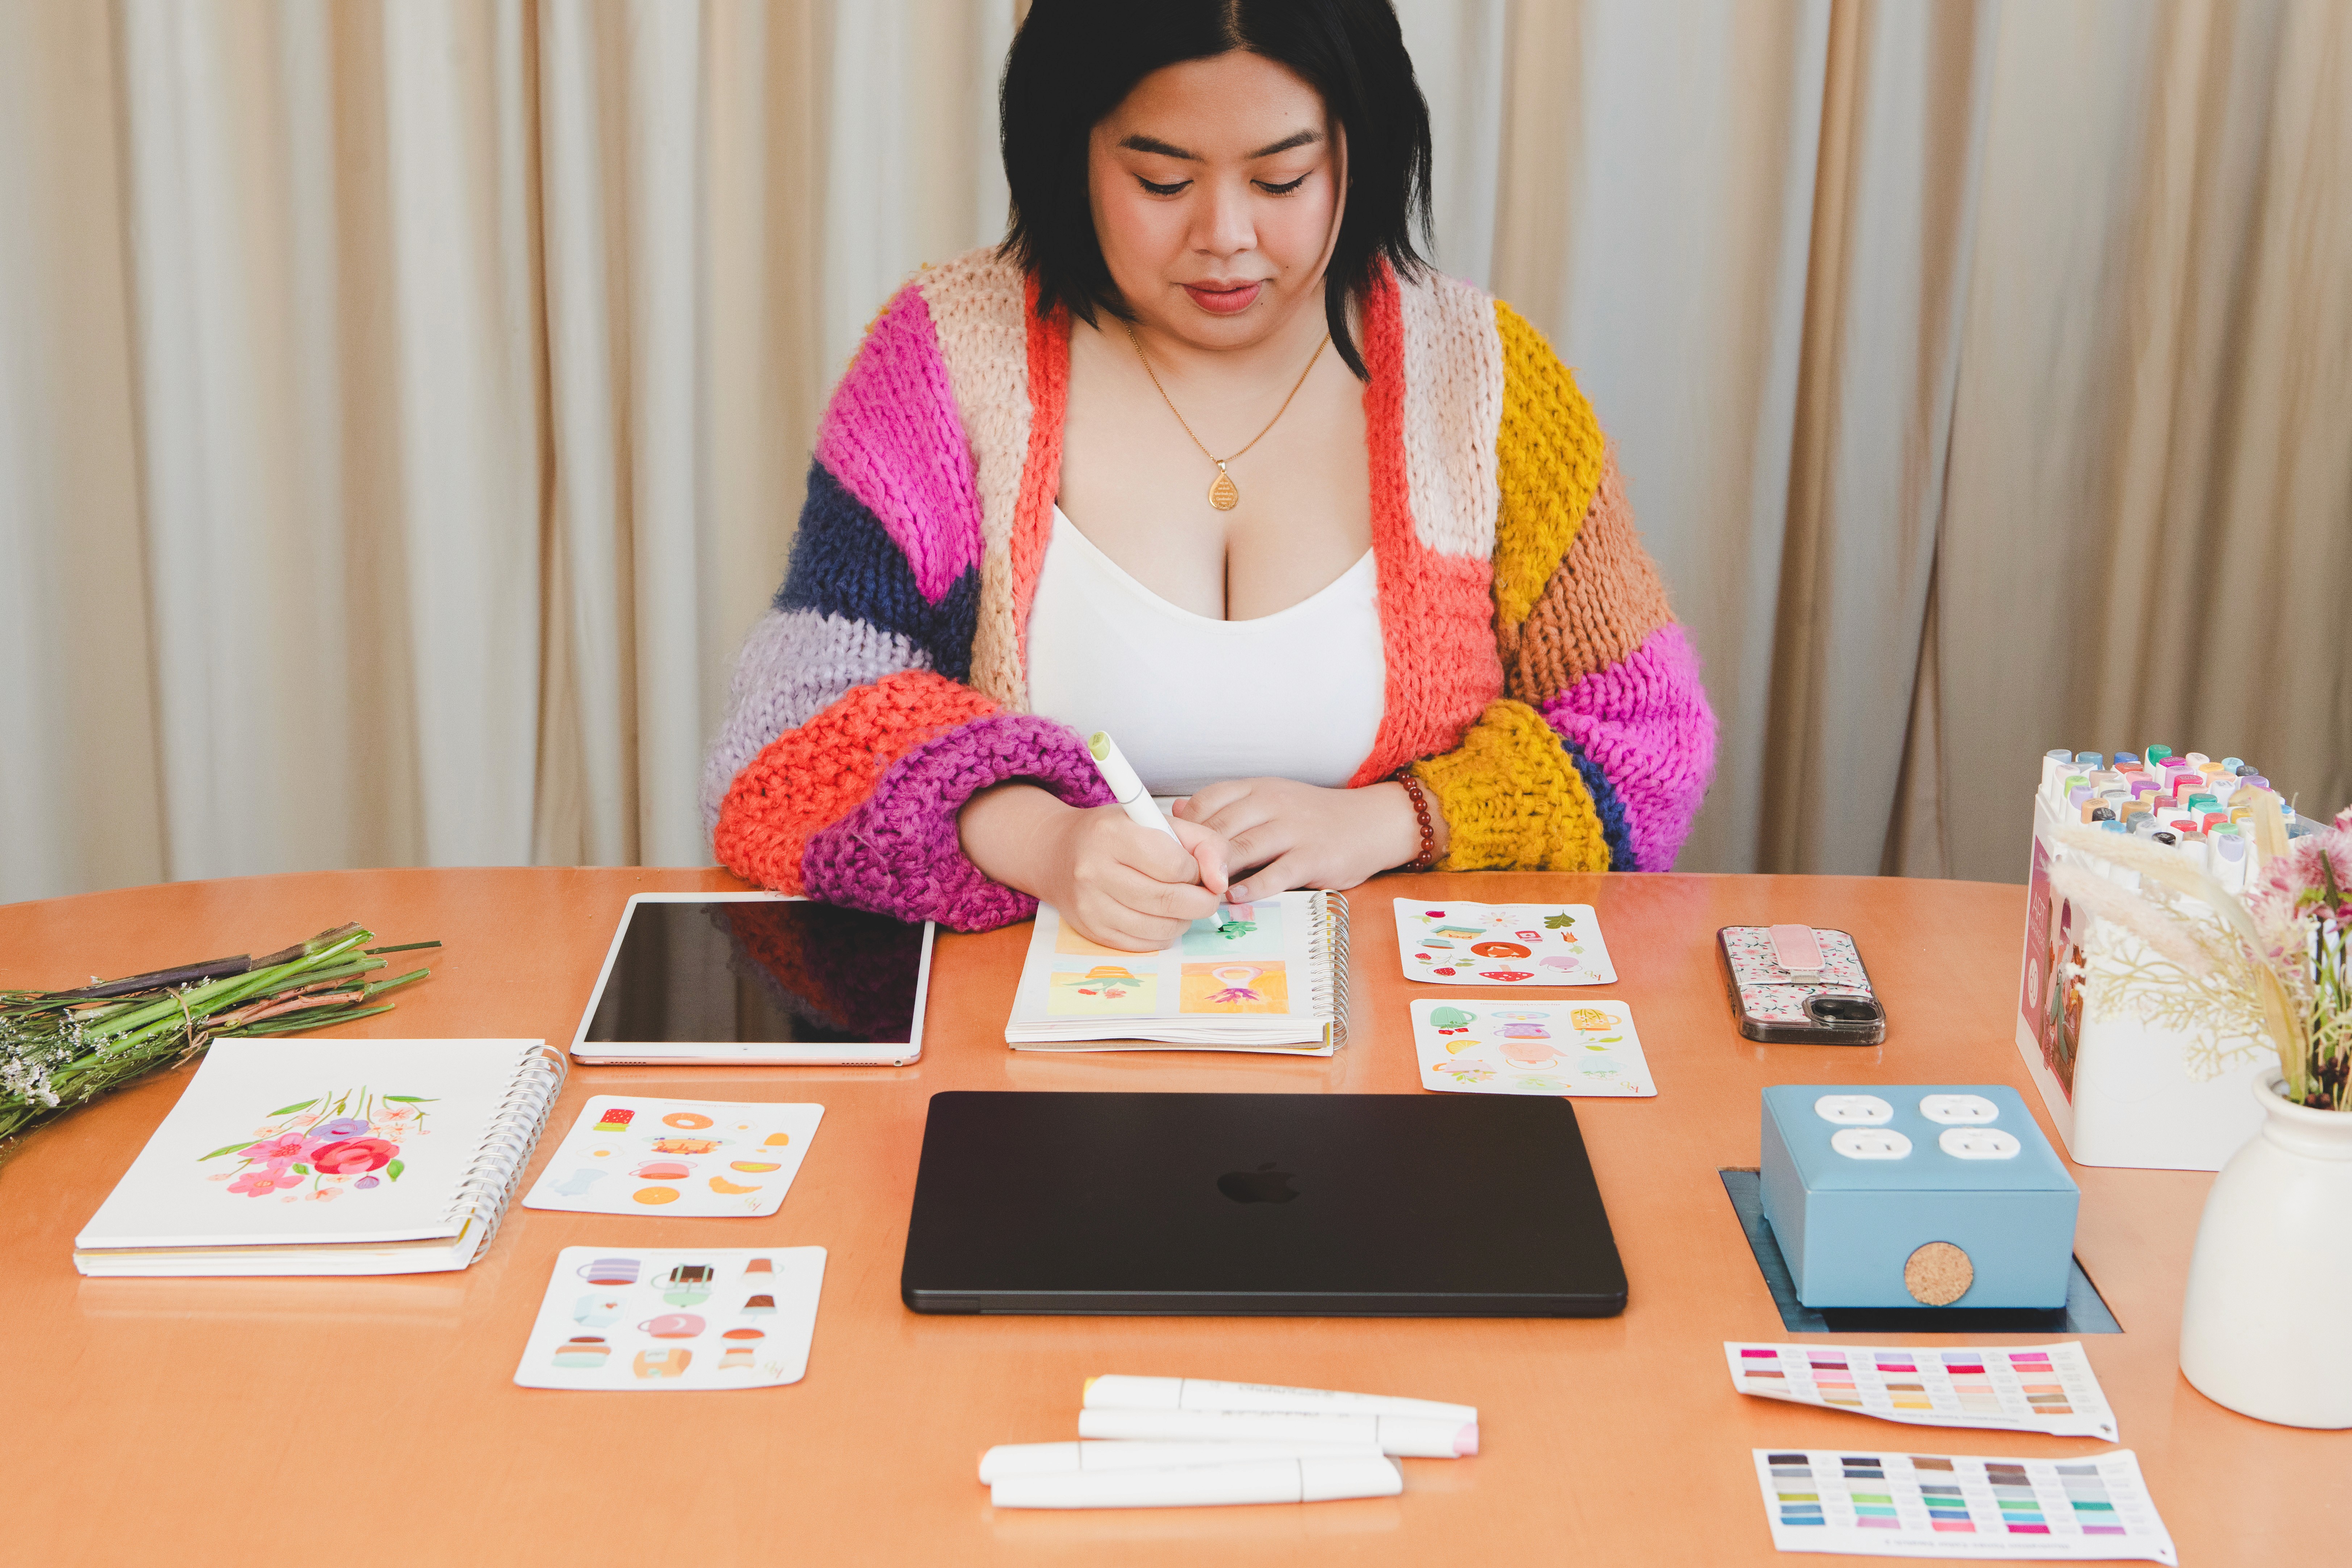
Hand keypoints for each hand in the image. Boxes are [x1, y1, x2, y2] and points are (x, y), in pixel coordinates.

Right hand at [959, 784, 1230, 950]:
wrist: (1058, 854)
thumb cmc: (1116, 834)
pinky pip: (1147, 944)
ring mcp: (1091, 906)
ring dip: (1184, 918)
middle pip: (1171, 900)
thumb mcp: (1159, 821)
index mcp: (1112, 834)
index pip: (1174, 865)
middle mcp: (1095, 871)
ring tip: (1180, 901)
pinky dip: (1165, 933)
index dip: (1197, 869)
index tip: (1195, 866)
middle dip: (1201, 900)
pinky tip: (1160, 914)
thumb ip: (1203, 841)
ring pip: (1162, 927)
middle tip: (1204, 892)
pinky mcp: (1093, 931)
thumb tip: (1221, 882)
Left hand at [1172, 778, 1439, 901]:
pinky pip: (1275, 873)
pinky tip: (1233, 897)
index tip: (1166, 848)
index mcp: (1259, 789)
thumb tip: (1179, 813)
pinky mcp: (1312, 856)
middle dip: (1192, 852)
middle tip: (1170, 876)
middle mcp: (1273, 804)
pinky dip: (1251, 886)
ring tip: (1194, 888)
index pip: (1209, 799)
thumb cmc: (1313, 818)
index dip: (1184, 825)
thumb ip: (1228, 809)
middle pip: (1220, 825)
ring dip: (1214, 869)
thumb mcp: (1270, 802)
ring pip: (1243, 847)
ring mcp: (1293, 830)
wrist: (1371, 823)